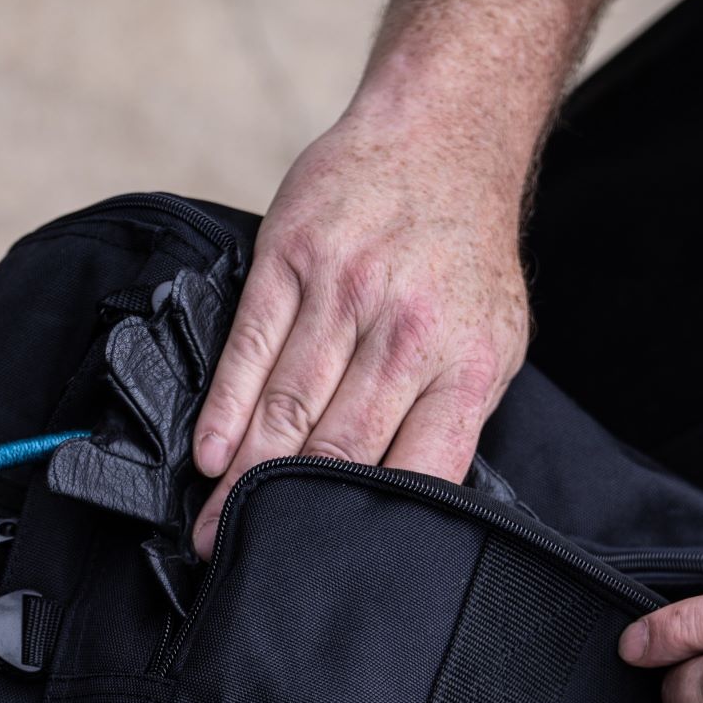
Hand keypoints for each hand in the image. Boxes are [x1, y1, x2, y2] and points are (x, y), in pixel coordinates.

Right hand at [191, 98, 529, 558]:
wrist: (443, 133)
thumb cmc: (464, 258)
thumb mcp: (494, 341)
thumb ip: (452, 419)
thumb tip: (410, 506)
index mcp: (467, 365)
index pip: (418, 471)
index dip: (371, 528)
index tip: (331, 569)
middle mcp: (408, 330)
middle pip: (339, 450)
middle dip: (290, 516)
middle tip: (248, 562)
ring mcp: (347, 290)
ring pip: (288, 407)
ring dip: (246, 478)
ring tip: (214, 529)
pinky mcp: (294, 256)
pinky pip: (251, 347)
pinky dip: (226, 408)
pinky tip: (208, 455)